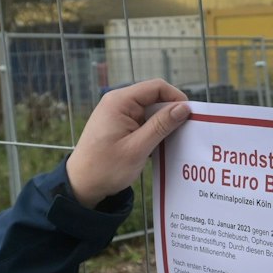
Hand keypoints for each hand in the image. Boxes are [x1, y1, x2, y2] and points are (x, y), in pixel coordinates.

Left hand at [63, 80, 190, 208]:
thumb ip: (161, 125)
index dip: (176, 98)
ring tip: (174, 142)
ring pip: (150, 112)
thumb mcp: (138, 148)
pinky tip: (160, 148)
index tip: (190, 116)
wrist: (81, 185)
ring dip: (163, 125)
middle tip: (186, 132)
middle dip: (171, 113)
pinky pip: (143, 122)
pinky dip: (153, 132)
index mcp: (120, 101)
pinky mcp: (119, 126)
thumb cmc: (105, 168)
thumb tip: (184, 107)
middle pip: (154, 98)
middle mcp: (118, 102)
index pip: (156, 87)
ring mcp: (118, 114)